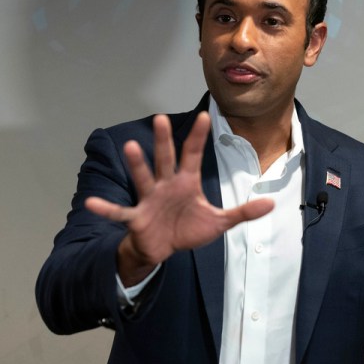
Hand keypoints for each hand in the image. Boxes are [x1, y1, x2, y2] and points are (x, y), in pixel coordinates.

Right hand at [85, 112, 273, 285]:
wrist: (164, 248)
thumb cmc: (188, 229)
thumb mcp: (219, 222)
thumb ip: (243, 212)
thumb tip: (271, 203)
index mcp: (186, 182)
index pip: (193, 155)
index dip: (198, 137)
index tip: (205, 115)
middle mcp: (166, 185)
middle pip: (165, 159)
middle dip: (163, 141)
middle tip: (159, 117)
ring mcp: (149, 199)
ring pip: (143, 178)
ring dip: (137, 164)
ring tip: (130, 147)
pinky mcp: (137, 217)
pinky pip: (120, 212)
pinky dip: (106, 209)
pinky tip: (91, 203)